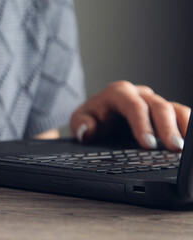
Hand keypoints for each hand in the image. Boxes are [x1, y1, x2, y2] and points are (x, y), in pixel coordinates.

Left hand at [70, 80, 189, 151]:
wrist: (98, 115)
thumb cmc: (91, 117)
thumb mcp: (79, 119)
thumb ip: (80, 123)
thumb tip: (86, 129)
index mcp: (118, 93)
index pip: (134, 106)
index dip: (142, 124)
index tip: (148, 144)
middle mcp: (140, 94)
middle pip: (159, 106)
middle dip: (167, 128)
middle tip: (173, 148)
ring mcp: (154, 102)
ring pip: (174, 109)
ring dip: (182, 127)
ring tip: (186, 147)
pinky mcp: (164, 112)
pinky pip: (180, 115)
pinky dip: (187, 127)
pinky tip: (189, 142)